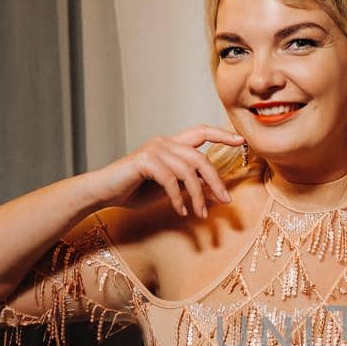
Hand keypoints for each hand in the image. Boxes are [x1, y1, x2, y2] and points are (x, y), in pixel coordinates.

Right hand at [87, 126, 243, 217]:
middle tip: (226, 201)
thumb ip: (190, 183)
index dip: (221, 135)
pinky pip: (170, 179)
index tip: (241, 141)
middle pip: (200, 157)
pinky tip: (180, 211)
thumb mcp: (170, 187)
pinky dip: (178, 197)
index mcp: (172, 144)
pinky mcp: (144, 161)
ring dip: (198, 195)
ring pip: (188, 171)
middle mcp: (164, 142)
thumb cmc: (136, 189)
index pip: (201, 132)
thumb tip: (217, 190)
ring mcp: (154, 150)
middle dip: (216, 181)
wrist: (105, 191)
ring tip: (200, 213)